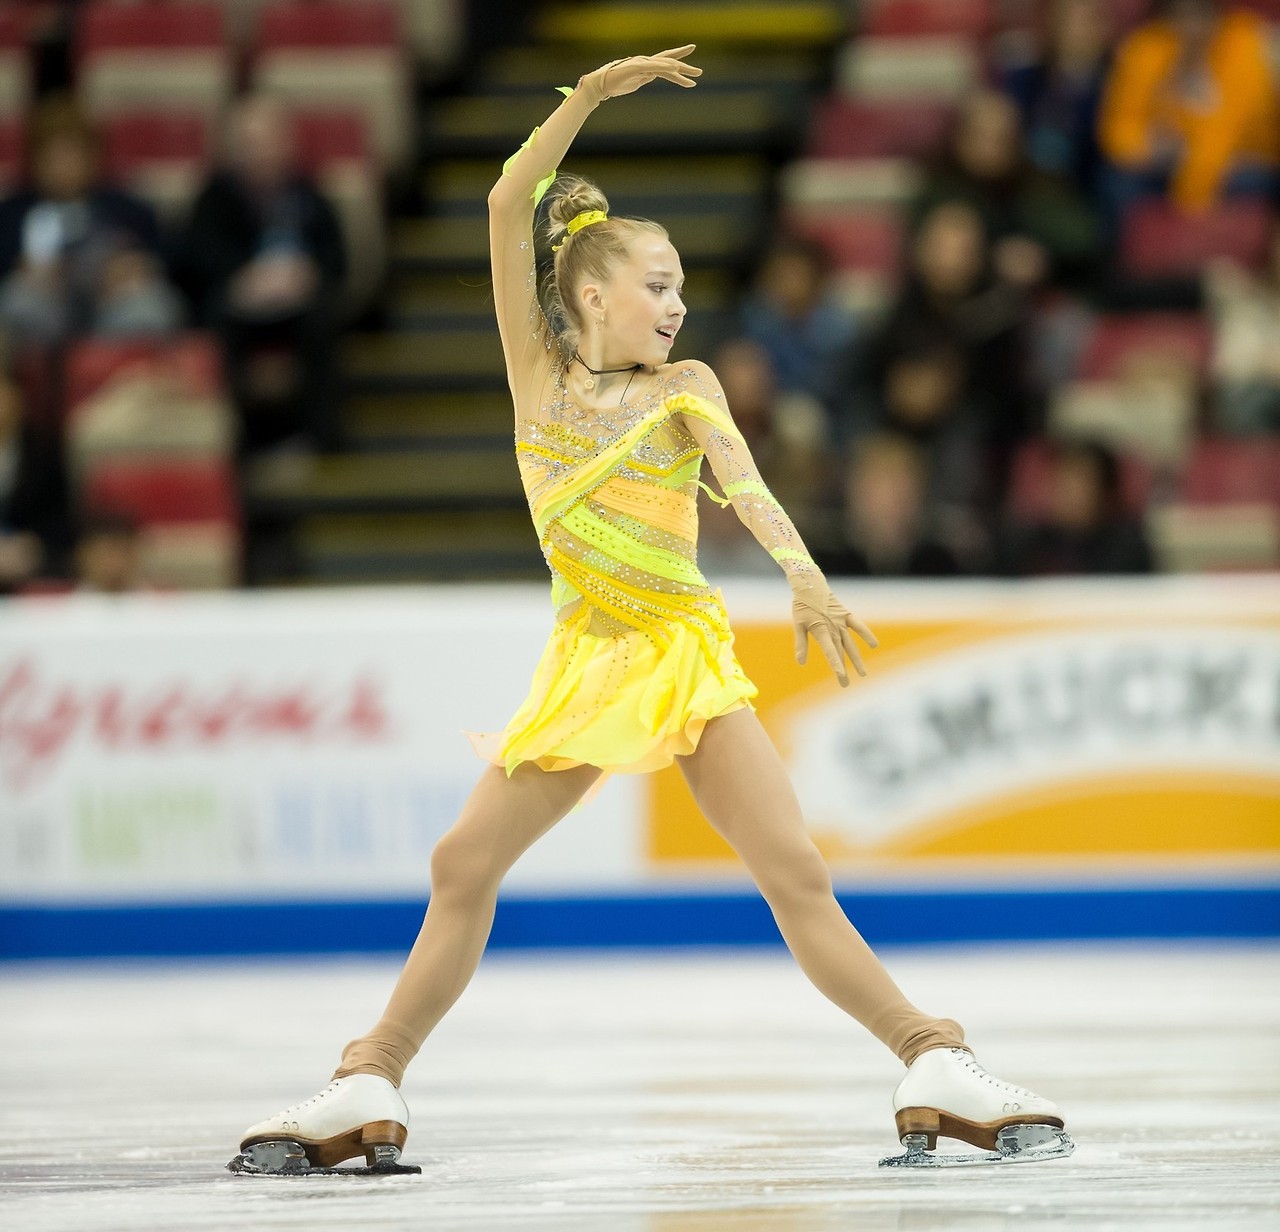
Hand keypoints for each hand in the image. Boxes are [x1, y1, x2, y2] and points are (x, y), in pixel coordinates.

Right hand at [583, 45, 701, 101]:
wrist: (601, 84)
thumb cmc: (616, 84)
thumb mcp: (635, 82)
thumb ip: (644, 78)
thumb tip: (649, 78)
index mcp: (648, 67)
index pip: (666, 63)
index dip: (680, 63)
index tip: (693, 70)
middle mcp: (647, 63)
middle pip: (669, 62)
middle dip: (685, 66)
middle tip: (700, 72)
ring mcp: (641, 64)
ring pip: (664, 65)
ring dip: (679, 69)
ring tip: (693, 74)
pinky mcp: (635, 67)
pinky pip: (653, 67)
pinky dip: (664, 67)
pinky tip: (674, 68)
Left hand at [790, 575, 876, 687]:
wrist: (811, 585)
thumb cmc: (802, 606)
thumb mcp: (798, 624)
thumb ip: (801, 643)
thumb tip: (801, 663)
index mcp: (820, 630)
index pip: (830, 650)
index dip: (835, 663)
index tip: (840, 674)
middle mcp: (833, 627)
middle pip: (840, 651)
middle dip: (843, 668)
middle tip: (845, 684)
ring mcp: (841, 621)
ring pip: (850, 643)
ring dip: (857, 658)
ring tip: (863, 674)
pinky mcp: (846, 614)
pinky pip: (858, 626)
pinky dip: (866, 634)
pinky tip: (874, 645)